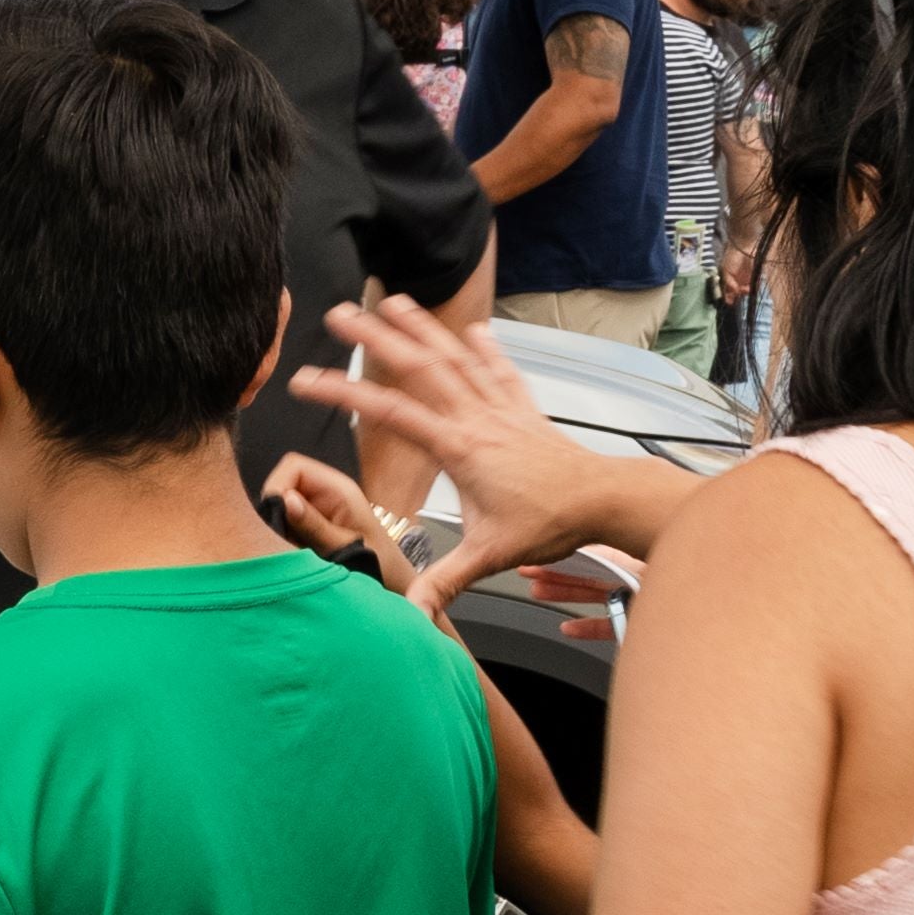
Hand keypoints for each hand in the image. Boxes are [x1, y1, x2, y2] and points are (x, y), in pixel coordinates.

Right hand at [262, 450, 413, 580]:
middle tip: (281, 537)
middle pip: (283, 482)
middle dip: (275, 508)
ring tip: (291, 546)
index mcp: (338, 488)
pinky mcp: (312, 521)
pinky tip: (293, 550)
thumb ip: (314, 524)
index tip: (276, 516)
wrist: (393, 580)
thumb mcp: (344, 545)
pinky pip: (287, 519)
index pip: (294, 466)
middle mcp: (326, 492)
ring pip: (281, 503)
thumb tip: (285, 501)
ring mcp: (318, 506)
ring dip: (278, 524)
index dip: (278, 486)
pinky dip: (283, 534)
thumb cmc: (379, 563)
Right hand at [316, 293, 671, 607]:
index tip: (307, 381)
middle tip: (342, 314)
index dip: (344, 396)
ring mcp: (502, 410)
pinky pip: (500, 372)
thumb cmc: (553, 521)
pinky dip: (487, 350)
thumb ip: (445, 583)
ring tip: (395, 302)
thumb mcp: (490, 557)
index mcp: (461, 449)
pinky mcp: (524, 412)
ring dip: (423, 328)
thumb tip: (411, 612)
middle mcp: (478, 419)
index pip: (391, 415)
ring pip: (455, 357)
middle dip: (376, 338)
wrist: (605, 498)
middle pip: (419, 367)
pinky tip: (477, 332)